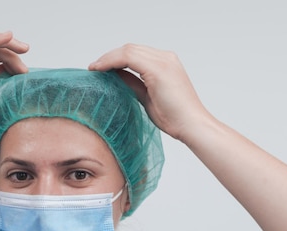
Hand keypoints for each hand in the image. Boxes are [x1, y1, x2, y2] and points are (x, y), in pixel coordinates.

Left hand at [89, 44, 211, 141]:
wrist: (192, 125)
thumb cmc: (174, 117)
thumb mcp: (148, 97)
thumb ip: (134, 84)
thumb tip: (116, 77)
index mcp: (166, 63)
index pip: (135, 54)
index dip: (115, 58)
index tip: (99, 69)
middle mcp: (166, 58)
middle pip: (130, 49)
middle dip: (109, 57)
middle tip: (94, 68)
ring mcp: (163, 61)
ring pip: (128, 50)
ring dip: (108, 58)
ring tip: (95, 69)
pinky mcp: (158, 69)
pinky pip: (128, 58)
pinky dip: (112, 61)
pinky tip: (101, 70)